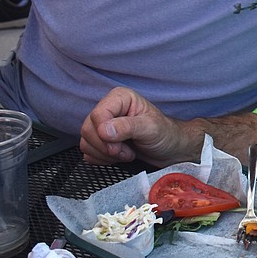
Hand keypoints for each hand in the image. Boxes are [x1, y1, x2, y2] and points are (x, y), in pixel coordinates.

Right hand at [79, 87, 200, 165]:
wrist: (171, 150)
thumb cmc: (165, 134)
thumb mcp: (150, 128)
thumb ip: (128, 127)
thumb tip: (105, 130)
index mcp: (120, 98)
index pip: (97, 115)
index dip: (105, 134)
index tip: (120, 144)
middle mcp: (109, 109)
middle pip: (87, 130)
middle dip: (107, 146)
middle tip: (126, 150)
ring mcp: (103, 126)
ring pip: (86, 142)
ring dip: (106, 154)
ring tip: (126, 152)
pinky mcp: (100, 141)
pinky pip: (88, 153)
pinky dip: (102, 159)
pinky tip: (119, 156)